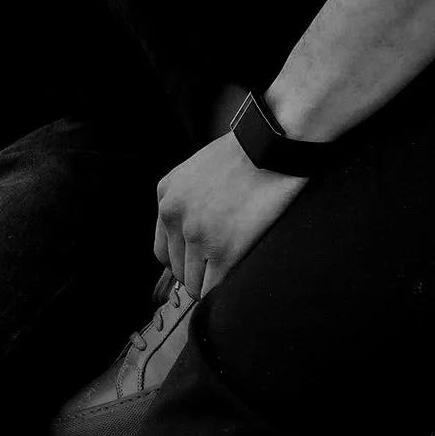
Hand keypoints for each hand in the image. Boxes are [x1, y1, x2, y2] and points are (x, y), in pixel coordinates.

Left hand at [154, 132, 305, 300]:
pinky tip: (238, 276)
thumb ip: (188, 200)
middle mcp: (174, 215)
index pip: (163, 249)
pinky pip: (213, 289)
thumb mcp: (198, 169)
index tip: (201, 264)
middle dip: (199, 272)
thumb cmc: (246, 152)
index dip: (184, 260)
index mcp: (166, 195)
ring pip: (193, 283)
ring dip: (211, 282)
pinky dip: (223, 290)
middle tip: (223, 267)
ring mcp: (197, 235)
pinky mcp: (223, 251)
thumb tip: (194, 236)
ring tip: (233, 271)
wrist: (271, 145)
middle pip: (177, 269)